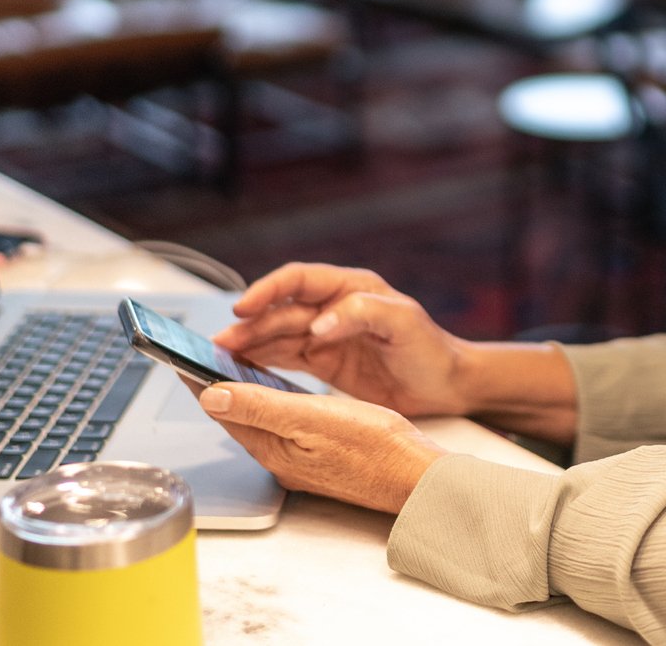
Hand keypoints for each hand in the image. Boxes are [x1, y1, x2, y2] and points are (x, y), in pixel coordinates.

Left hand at [196, 381, 446, 514]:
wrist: (419, 478)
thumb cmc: (376, 448)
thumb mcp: (313, 418)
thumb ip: (261, 406)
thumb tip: (211, 397)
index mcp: (274, 448)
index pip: (225, 410)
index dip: (201, 380)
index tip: (180, 355)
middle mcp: (282, 458)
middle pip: (239, 417)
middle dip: (219, 387)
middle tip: (200, 356)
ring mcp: (303, 461)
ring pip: (261, 422)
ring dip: (244, 394)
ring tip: (230, 368)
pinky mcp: (323, 458)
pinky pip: (285, 426)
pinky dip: (273, 405)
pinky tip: (280, 395)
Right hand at [212, 263, 471, 417]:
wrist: (446, 385)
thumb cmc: (431, 350)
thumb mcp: (403, 324)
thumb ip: (361, 315)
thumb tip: (318, 324)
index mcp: (351, 288)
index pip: (299, 280)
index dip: (268, 290)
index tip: (245, 307)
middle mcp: (333, 307)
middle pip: (280, 311)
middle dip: (249, 325)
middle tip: (220, 344)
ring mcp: (325, 334)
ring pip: (277, 335)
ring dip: (248, 345)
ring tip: (219, 358)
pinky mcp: (323, 361)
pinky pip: (285, 357)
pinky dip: (261, 363)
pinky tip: (241, 370)